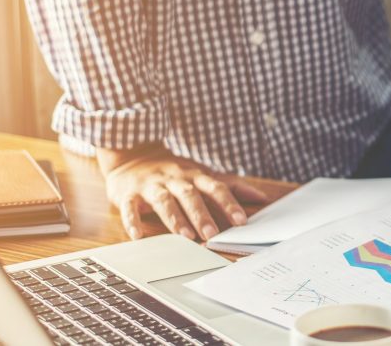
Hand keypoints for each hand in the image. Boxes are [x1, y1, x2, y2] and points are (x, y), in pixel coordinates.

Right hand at [97, 144, 268, 240]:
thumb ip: (231, 186)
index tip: (242, 221)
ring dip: (174, 218)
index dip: (229, 204)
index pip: (215, 188)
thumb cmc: (175, 171)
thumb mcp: (203, 174)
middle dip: (202, 214)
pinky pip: (130, 207)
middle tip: (212, 233)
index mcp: (195, 176)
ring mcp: (152, 185)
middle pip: (190, 195)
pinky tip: (138, 235)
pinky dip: (133, 221)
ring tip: (185, 236)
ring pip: (163, 201)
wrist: (133, 155)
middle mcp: (175, 179)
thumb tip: (262, 197)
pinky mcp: (129, 193)